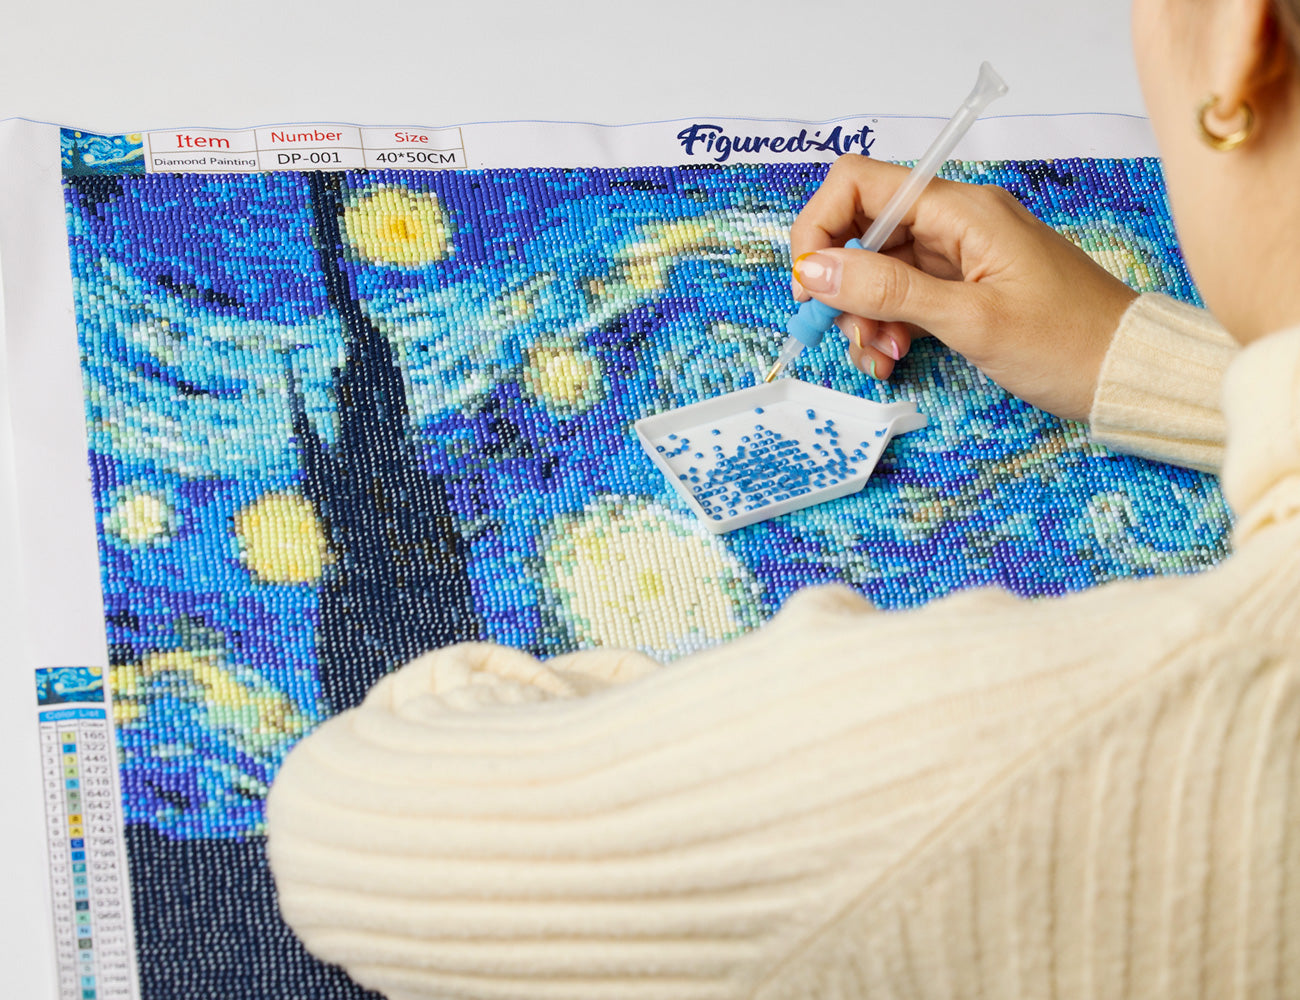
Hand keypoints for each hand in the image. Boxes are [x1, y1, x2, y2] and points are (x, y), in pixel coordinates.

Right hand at [789, 155, 1137, 420]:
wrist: (1125, 373)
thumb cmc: (1067, 343)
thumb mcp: (970, 320)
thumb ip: (888, 291)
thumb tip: (816, 269)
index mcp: (961, 211)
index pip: (860, 185)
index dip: (821, 228)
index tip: (810, 284)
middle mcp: (955, 223)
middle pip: (862, 232)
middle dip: (842, 287)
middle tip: (852, 336)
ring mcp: (957, 257)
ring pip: (876, 272)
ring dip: (862, 316)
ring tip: (882, 358)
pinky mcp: (961, 289)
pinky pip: (901, 298)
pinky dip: (885, 328)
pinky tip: (892, 360)